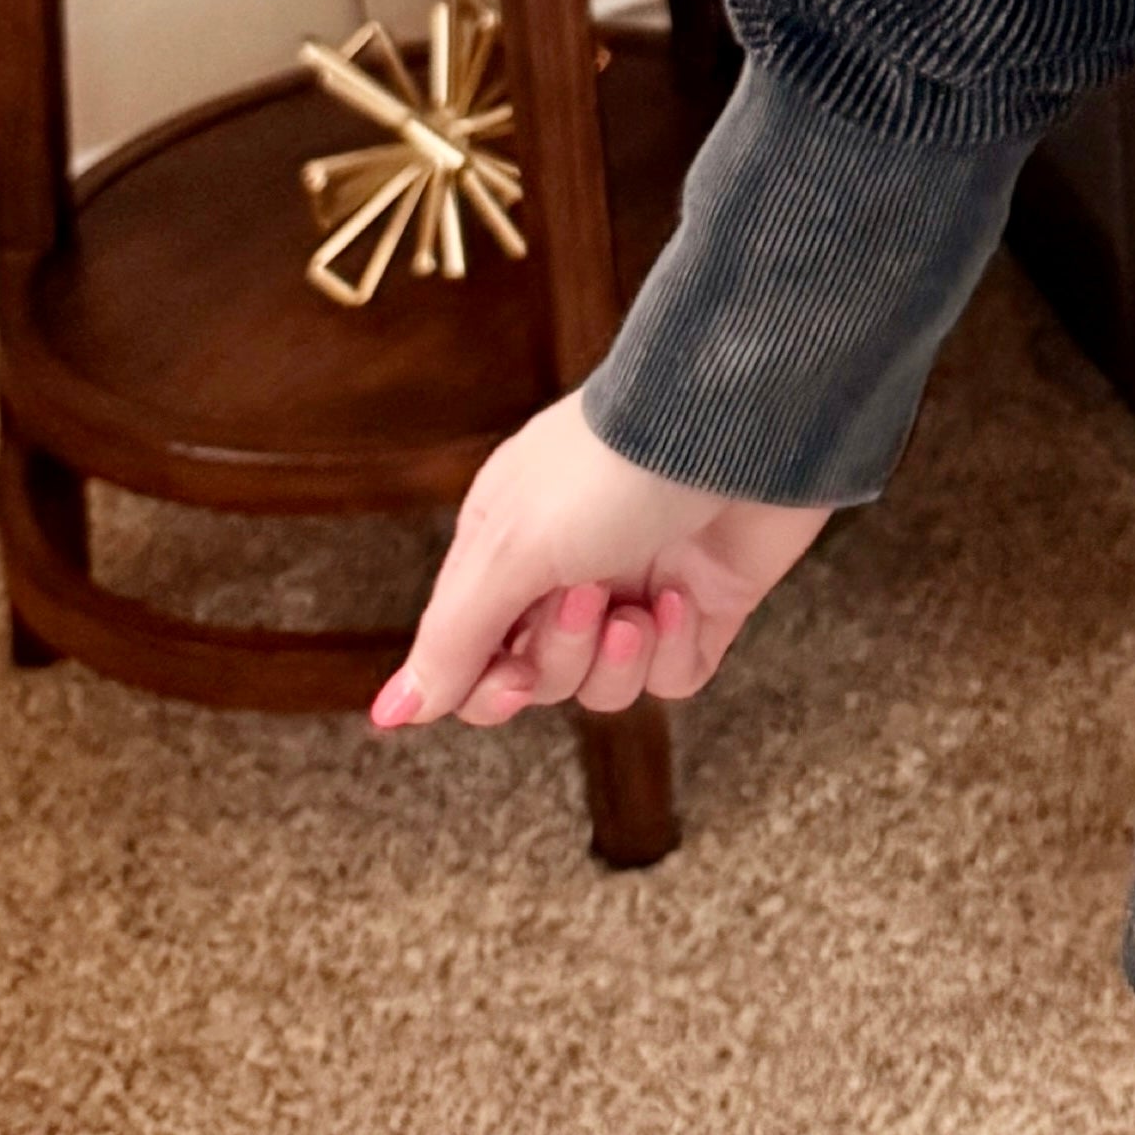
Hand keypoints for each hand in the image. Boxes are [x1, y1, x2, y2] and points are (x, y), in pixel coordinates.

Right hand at [365, 386, 833, 732]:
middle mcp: (567, 569)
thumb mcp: (513, 549)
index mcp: (505, 545)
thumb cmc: (613, 465)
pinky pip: (674, 676)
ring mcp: (639, 586)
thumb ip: (454, 636)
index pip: (469, 653)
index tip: (511, 680)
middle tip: (586, 596)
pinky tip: (681, 598)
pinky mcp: (705, 604)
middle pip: (538, 677)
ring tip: (639, 606)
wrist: (739, 424)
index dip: (485, 686)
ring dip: (617, 661)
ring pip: (605, 686)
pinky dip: (674, 650)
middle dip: (560, 655)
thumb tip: (395, 711)